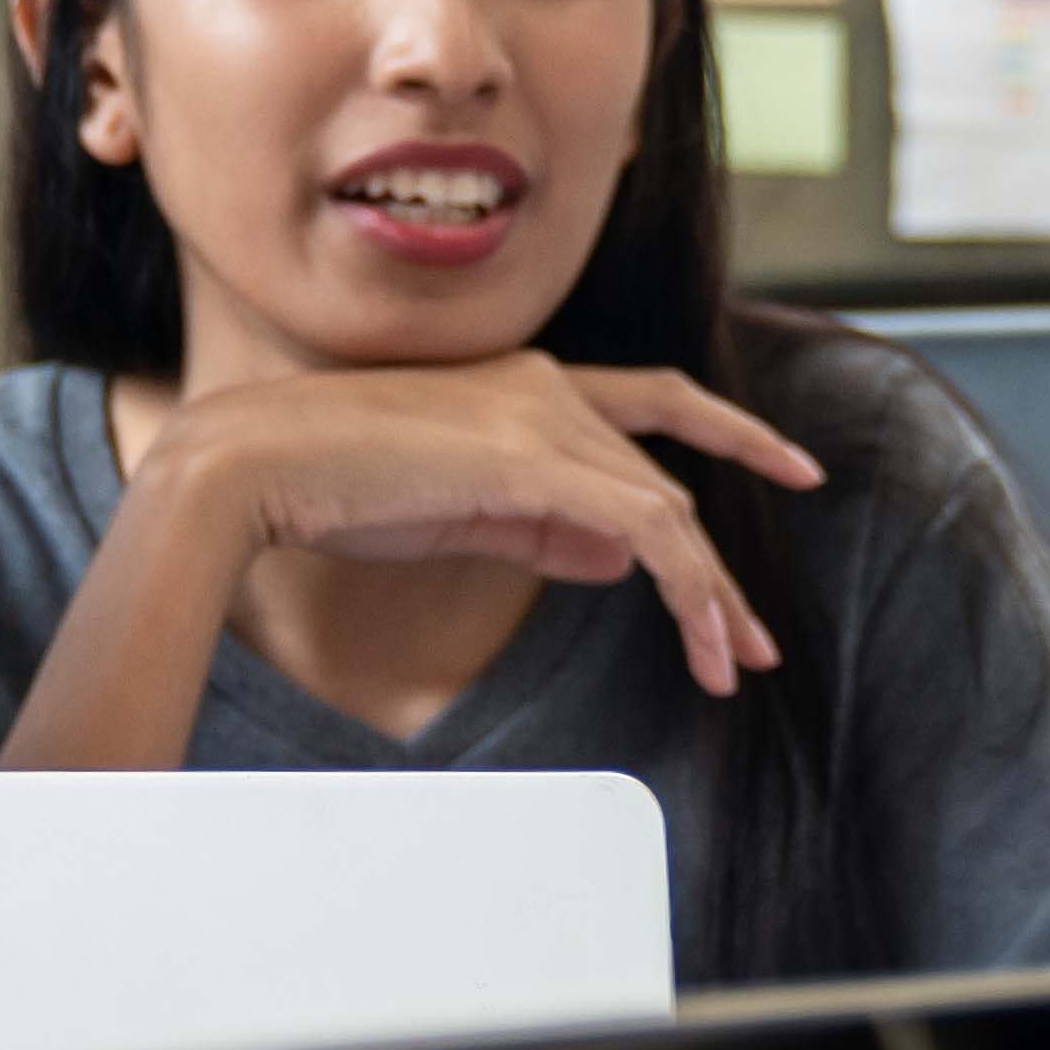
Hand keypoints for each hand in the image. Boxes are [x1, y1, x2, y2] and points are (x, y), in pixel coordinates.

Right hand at [160, 353, 826, 694]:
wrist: (254, 462)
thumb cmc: (335, 487)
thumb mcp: (460, 513)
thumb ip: (543, 527)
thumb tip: (621, 557)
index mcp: (527, 385)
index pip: (656, 401)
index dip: (732, 431)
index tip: (795, 464)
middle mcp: (549, 387)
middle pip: (668, 480)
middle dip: (717, 572)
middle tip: (751, 646)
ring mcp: (544, 419)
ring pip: (666, 511)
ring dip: (707, 594)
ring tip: (729, 664)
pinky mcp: (533, 462)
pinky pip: (644, 527)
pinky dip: (684, 584)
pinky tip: (699, 634)